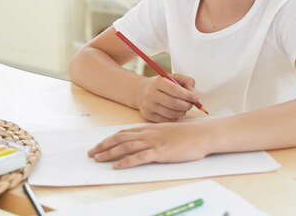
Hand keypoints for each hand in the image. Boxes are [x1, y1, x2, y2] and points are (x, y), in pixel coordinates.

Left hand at [88, 120, 210, 168]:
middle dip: (104, 145)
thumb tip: (146, 140)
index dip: (110, 138)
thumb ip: (156, 135)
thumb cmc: (188, 135)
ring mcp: (154, 142)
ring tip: (98, 159)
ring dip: (110, 153)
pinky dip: (126, 162)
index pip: (124, 132)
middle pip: (120, 138)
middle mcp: (148, 134)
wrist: (203, 135)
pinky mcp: (160, 152)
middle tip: (92, 152)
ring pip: (126, 147)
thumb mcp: (168, 131)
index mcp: (150, 128)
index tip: (100, 144)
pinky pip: (139, 157)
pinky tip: (117, 166)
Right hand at [135, 73, 200, 121]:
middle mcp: (150, 94)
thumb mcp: (171, 77)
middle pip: (174, 103)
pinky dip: (175, 117)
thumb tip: (192, 91)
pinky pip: (167, 120)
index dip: (188, 95)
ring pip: (171, 113)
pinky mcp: (148, 116)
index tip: (195, 97)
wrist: (140, 92)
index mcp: (157, 82)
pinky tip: (174, 111)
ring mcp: (148, 106)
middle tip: (191, 104)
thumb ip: (185, 80)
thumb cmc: (159, 84)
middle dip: (187, 105)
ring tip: (183, 107)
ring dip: (182, 112)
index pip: (175, 89)